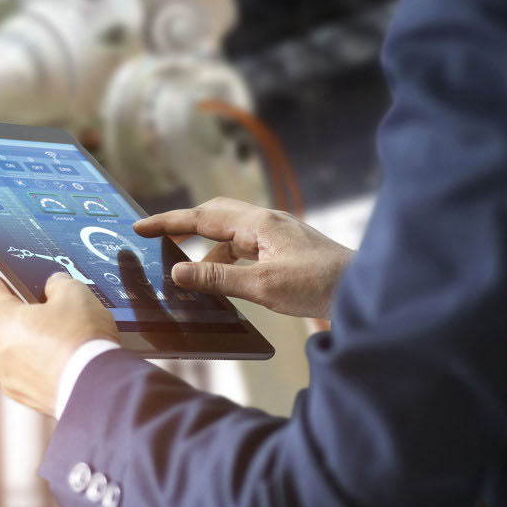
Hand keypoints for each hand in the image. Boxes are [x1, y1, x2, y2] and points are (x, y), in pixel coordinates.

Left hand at [0, 261, 117, 414]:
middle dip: (18, 302)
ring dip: (29, 332)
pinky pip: (26, 367)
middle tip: (42, 294)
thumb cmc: (82, 341)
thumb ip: (57, 283)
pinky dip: (39, 357)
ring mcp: (6, 376)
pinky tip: (62, 351)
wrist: (100, 393)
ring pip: (12, 343)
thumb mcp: (75, 293)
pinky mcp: (22, 394)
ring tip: (59, 326)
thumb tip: (53, 288)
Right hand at [134, 197, 352, 318]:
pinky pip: (246, 247)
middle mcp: (268, 221)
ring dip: (209, 253)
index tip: (139, 226)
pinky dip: (228, 261)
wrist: (366, 291)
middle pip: (215, 215)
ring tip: (193, 280)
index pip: (202, 216)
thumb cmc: (320, 286)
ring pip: (231, 234)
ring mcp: (279, 233)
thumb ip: (217, 279)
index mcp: (259, 223)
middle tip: (158, 242)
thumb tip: (177, 273)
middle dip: (185, 228)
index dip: (168, 222)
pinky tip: (225, 280)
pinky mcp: (287, 248)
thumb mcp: (262, 286)